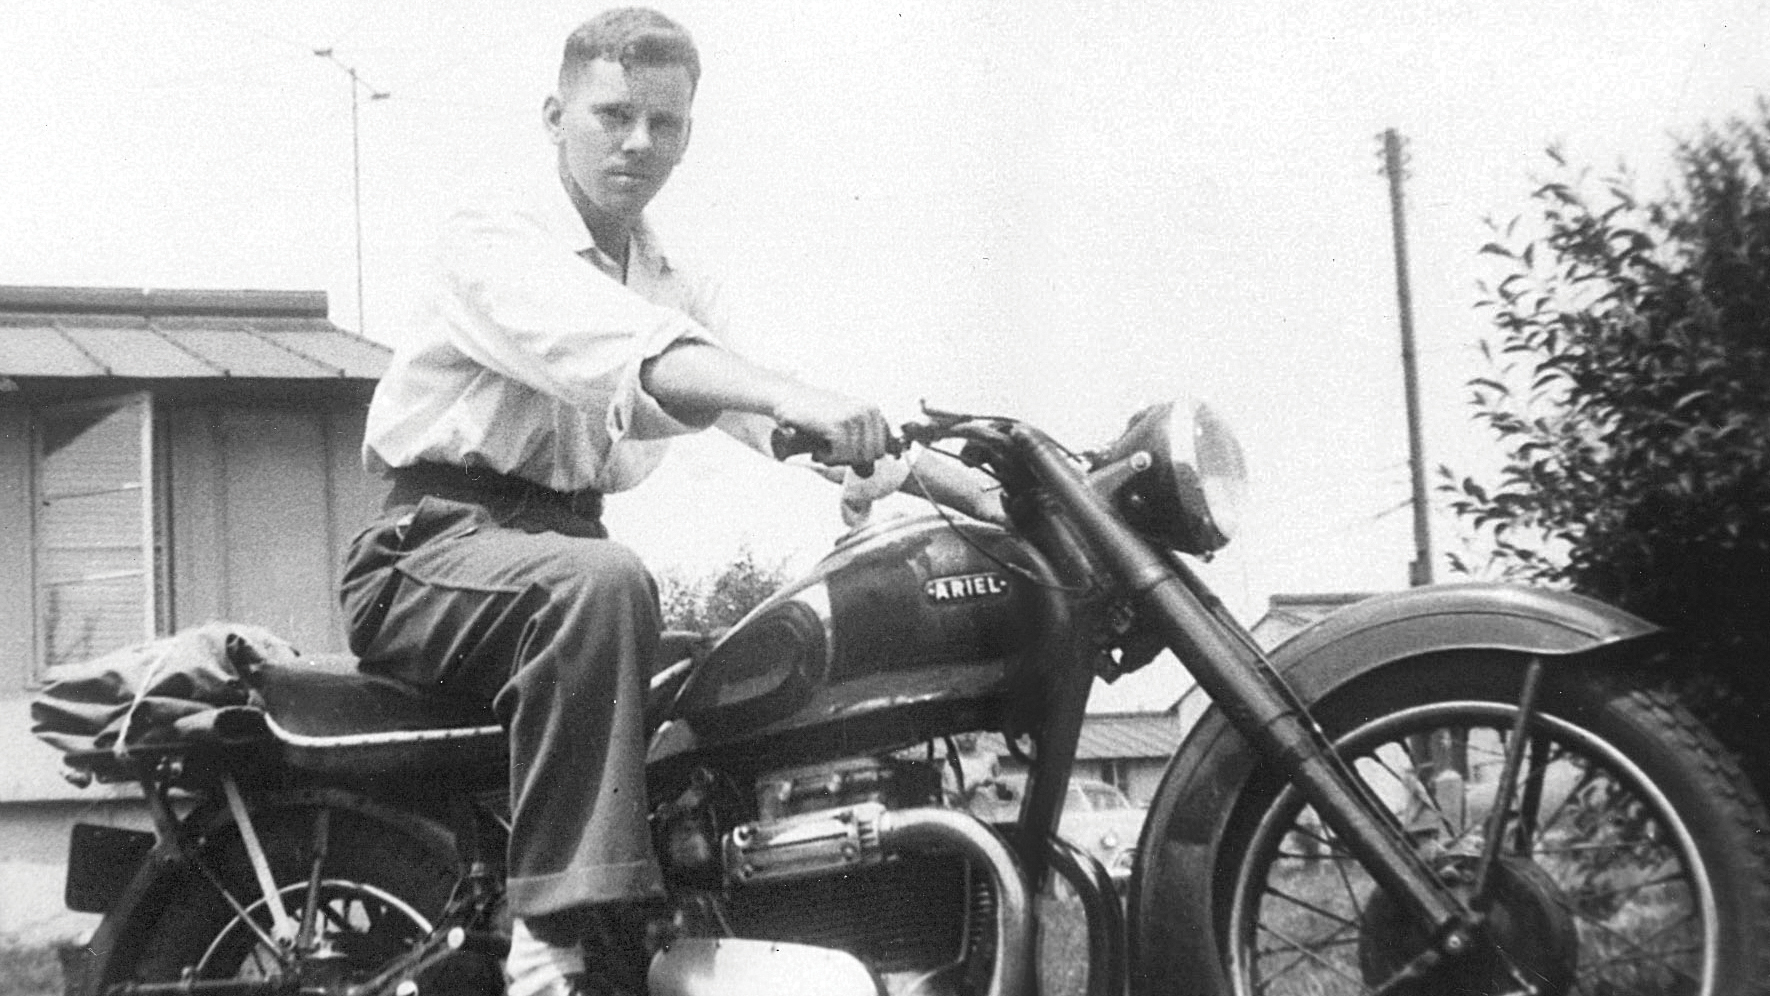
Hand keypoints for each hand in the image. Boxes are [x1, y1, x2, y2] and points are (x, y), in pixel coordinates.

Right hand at [771, 385, 890, 467]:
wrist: (788, 399)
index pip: (881, 451)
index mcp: (873, 411)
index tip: (842, 449)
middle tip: (830, 450)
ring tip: (822, 447)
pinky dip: (826, 458)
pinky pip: (840, 456)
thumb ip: (866, 442)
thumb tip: (881, 464)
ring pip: (855, 458)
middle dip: (848, 460)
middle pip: (870, 457)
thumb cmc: (816, 416)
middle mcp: (868, 411)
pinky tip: (817, 449)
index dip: (860, 457)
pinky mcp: (838, 425)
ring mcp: (854, 417)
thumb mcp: (846, 425)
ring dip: (835, 459)